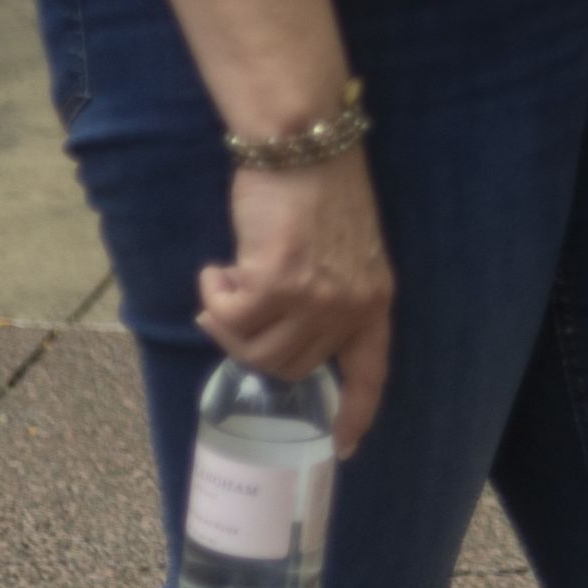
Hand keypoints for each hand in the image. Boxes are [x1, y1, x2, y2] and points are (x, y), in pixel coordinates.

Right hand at [201, 154, 395, 457]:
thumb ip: (322, 292)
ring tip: (224, 282)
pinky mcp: (276, 282)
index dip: (356, 412)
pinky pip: (228, 317)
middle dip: (251, 342)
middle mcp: (349, 306)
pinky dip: (213, 295)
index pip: (371, 372)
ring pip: (253, 349)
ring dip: (226, 320)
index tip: (343, 446)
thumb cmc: (317, 187)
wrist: (302, 142)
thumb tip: (273, 334)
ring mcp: (314, 297)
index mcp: (374, 299)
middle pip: (288, 366)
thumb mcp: (341, 250)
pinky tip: (218, 267)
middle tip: (230, 305)